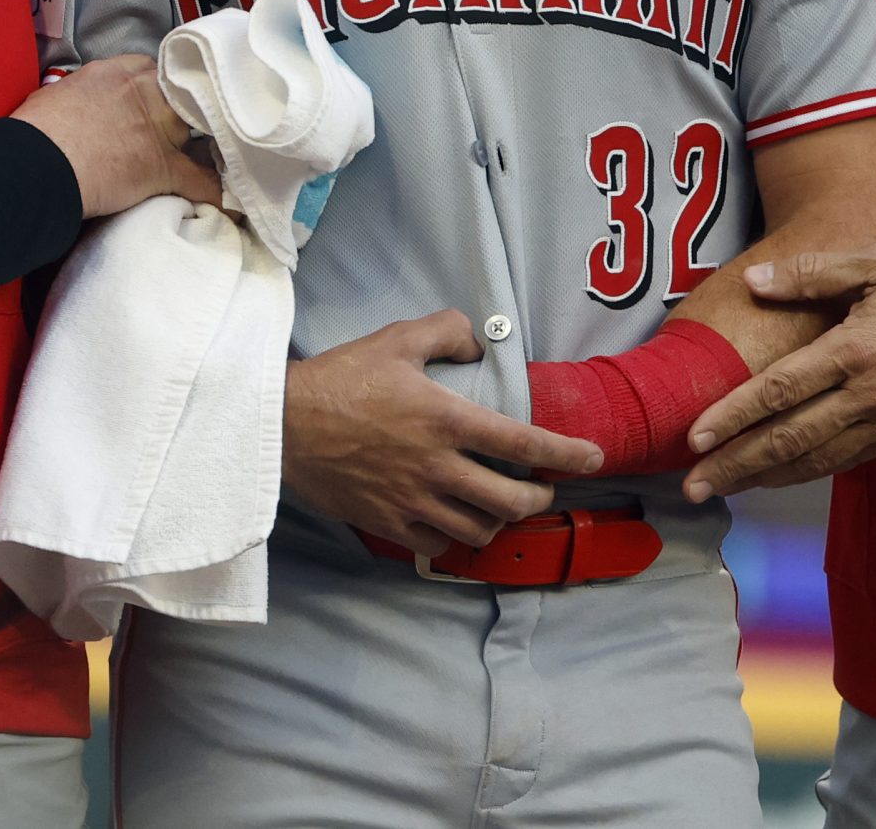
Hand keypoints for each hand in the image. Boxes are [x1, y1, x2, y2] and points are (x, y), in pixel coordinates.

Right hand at [13, 55, 221, 215]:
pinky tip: (231, 205)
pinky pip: (200, 181)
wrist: (37, 163)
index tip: (152, 101)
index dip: (155, 88)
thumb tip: (69, 105)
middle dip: (182, 112)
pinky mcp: (162, 166)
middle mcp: (143, 93)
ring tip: (215, 157)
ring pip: (196, 132)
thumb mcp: (54, 97)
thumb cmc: (34, 132)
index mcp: (115, 73)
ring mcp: (158, 129)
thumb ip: (76, 95)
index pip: (151, 70)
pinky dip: (215, 193)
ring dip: (204, 145)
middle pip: (179, 97)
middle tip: (182, 128)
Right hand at [284, 309, 604, 555]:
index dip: (568, 454)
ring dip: (499, 519)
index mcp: (447, 420)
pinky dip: (455, 537)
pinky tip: (453, 521)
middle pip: (513, 500)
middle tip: (542, 488)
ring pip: (480, 528)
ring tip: (500, 504)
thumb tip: (479, 341)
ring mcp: (413, 501)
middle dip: (539, 497)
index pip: (525, 442)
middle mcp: (438, 467)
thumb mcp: (397, 340)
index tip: (592, 459)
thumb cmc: (341, 380)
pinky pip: (437, 545)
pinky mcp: (387, 523)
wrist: (283, 426)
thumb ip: (447, 331)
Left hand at [681, 244, 875, 499]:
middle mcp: (868, 394)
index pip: (780, 391)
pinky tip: (779, 475)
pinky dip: (808, 471)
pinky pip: (847, 459)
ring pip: (817, 459)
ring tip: (725, 489)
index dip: (733, 416)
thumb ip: (813, 271)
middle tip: (692, 486)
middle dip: (736, 465)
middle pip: (789, 439)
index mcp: (855, 349)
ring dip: (765, 477)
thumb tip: (756, 281)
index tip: (695, 437)